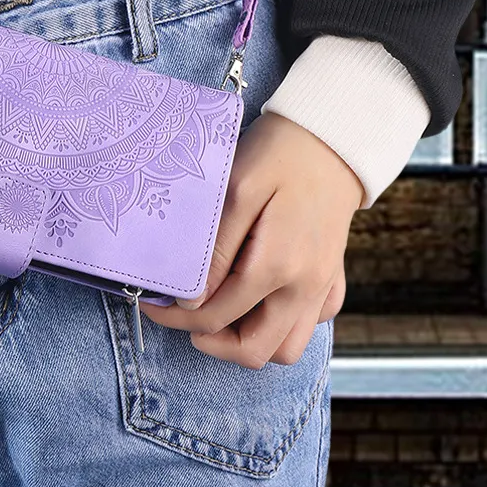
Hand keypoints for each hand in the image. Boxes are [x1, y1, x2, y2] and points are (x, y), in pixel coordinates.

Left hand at [147, 113, 359, 368]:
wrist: (333, 135)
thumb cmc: (279, 154)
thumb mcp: (236, 191)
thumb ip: (214, 251)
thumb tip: (191, 301)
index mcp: (276, 266)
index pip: (216, 318)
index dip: (176, 318)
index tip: (153, 302)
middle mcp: (304, 287)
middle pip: (254, 351)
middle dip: (211, 342)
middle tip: (184, 316)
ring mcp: (322, 286)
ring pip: (287, 349)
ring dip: (250, 341)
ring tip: (221, 313)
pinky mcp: (331, 278)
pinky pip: (310, 324)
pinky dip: (283, 324)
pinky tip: (259, 298)